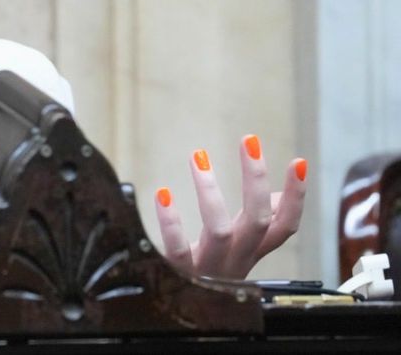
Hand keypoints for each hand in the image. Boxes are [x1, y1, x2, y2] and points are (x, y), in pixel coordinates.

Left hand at [153, 135, 306, 278]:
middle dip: (256, 180)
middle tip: (249, 142)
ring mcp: (209, 269)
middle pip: (257, 221)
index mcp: (252, 253)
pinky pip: (176, 250)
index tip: (298, 163)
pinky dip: (171, 222)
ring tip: (198, 156)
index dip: (296, 197)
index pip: (285, 227)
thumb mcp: (238, 250)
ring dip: (210, 191)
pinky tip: (163, 194)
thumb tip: (278, 195)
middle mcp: (236, 260)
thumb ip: (258, 224)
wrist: (182, 319)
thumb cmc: (210, 274)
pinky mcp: (179, 274)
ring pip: (219, 230)